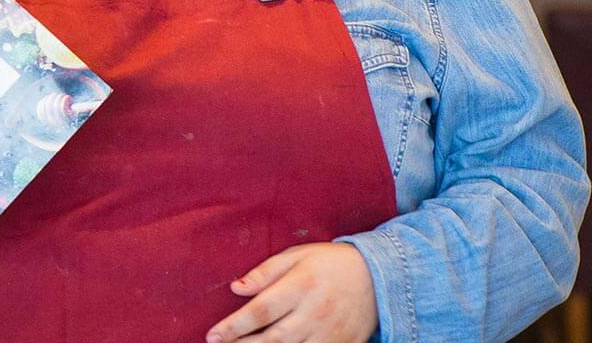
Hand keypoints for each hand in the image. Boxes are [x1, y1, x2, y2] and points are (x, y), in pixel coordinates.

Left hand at [205, 242, 377, 342]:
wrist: (378, 278)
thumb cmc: (330, 263)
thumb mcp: (298, 256)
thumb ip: (265, 272)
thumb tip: (235, 288)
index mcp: (302, 285)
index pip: (261, 311)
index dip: (233, 326)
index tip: (212, 336)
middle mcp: (315, 313)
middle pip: (271, 339)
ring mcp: (329, 334)